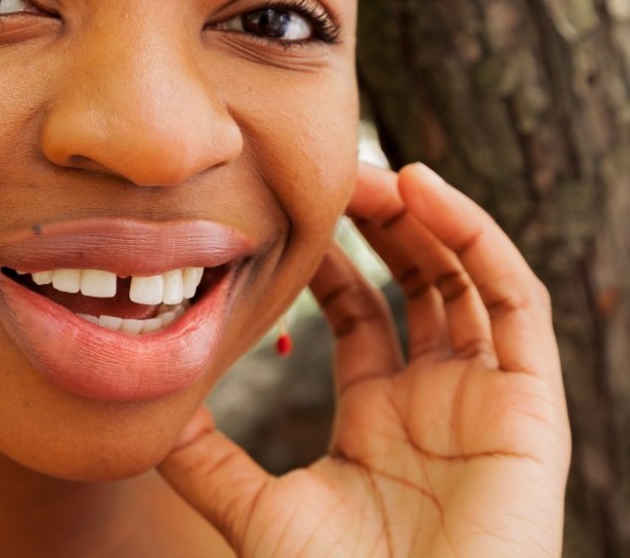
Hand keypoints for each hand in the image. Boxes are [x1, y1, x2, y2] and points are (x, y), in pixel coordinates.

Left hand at [159, 163, 570, 556]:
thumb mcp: (258, 510)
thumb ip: (207, 459)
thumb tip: (152, 407)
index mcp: (380, 417)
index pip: (363, 311)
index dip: (332, 257)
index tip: (295, 212)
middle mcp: (437, 398)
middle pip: (419, 282)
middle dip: (383, 223)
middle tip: (338, 174)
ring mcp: (485, 398)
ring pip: (467, 278)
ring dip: (427, 217)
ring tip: (378, 171)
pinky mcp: (530, 405)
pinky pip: (514, 301)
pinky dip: (476, 238)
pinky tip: (422, 191)